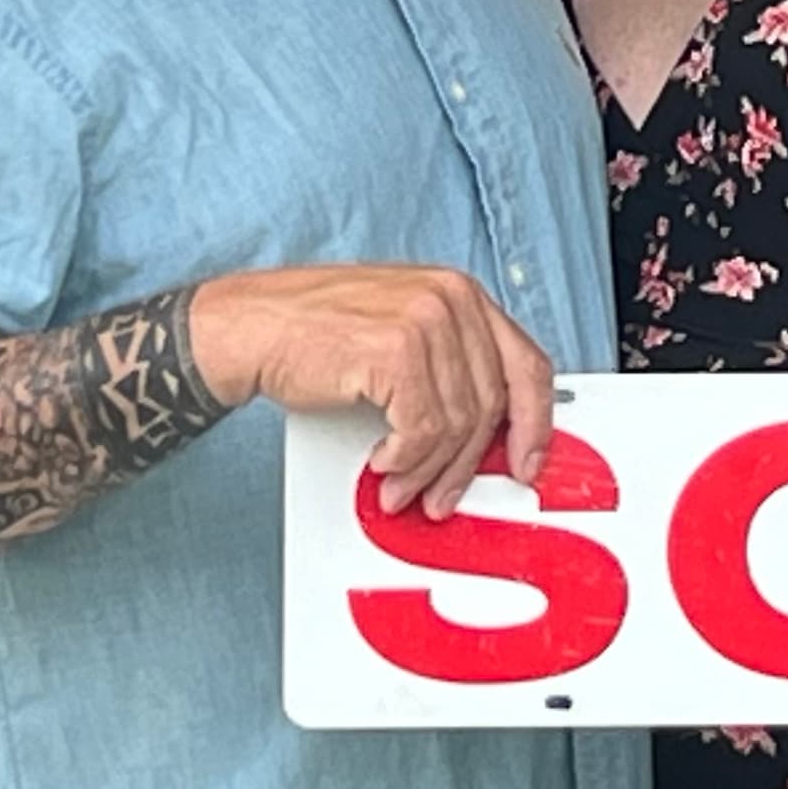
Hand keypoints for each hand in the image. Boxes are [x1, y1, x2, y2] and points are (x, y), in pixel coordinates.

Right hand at [190, 263, 555, 518]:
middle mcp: (451, 300)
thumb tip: (483, 433)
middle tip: (443, 494)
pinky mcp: (397, 350)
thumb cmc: (316, 333)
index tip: (528, 461)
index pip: (527, 363)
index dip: (534, 422)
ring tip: (402, 486)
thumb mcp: (400, 335)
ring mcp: (427, 321)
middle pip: (492, 403)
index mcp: (461, 294)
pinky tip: (383, 462)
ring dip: (428, 470)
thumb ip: (447, 368)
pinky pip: (423, 429)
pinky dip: (405, 459)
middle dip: (467, 463)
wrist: (252, 325)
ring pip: (458, 423)